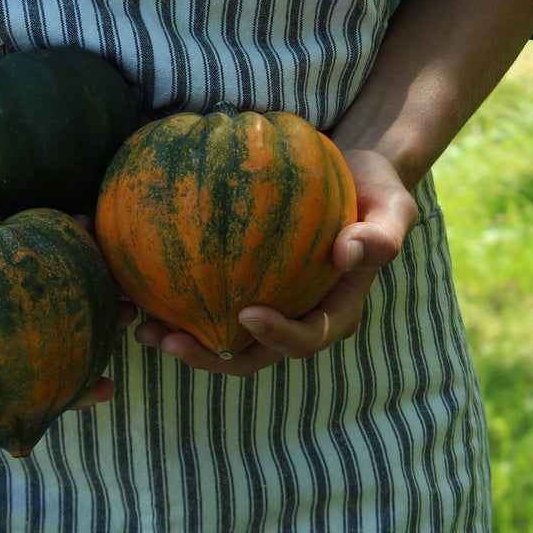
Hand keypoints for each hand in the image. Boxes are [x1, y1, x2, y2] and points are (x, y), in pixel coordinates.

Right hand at [0, 193, 131, 457]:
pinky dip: (94, 275)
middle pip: (26, 375)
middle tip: (103, 392)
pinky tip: (118, 270)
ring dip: (98, 333)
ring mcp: (17, 300)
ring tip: (127, 324)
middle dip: (67, 391)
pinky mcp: (38, 265)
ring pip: (60, 331)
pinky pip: (71, 277)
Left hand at [131, 148, 417, 376]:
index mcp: (334, 314)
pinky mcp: (243, 289)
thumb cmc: (375, 191)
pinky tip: (139, 290)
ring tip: (142, 326)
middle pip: (251, 356)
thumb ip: (382, 234)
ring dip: (182, 342)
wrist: (355, 176)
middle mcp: (297, 320)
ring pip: (221, 341)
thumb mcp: (393, 207)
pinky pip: (207, 305)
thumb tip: (350, 253)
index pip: (305, 339)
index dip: (276, 336)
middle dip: (209, 357)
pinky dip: (176, 305)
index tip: (247, 314)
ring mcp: (269, 309)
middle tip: (169, 338)